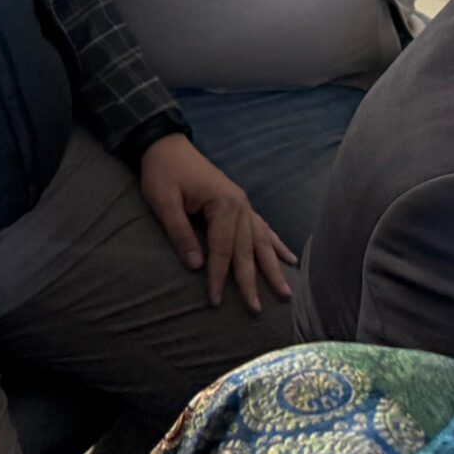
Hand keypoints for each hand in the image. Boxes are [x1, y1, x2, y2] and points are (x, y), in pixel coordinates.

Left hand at [139, 132, 293, 312]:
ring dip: (272, 268)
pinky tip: (291, 259)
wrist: (166, 143)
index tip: (215, 301)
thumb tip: (196, 266)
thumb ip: (180, 232)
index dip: (218, 276)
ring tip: (285, 293)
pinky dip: (276, 244)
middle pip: (246, 250)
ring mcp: (243, 204)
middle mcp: (240, 205)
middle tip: (256, 310)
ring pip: (261, 242)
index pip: (222, 249)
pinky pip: (262, 228)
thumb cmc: (163, 171)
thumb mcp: (163, 200)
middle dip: (251, 281)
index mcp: (223, 203)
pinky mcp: (240, 203)